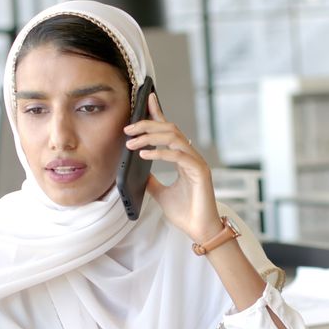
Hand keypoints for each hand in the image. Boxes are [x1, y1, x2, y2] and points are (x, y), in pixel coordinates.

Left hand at [123, 92, 222, 242]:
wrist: (199, 230)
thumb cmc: (185, 212)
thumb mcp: (161, 193)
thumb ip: (152, 180)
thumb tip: (138, 171)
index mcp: (183, 158)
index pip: (169, 131)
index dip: (159, 113)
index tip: (147, 99)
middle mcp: (190, 156)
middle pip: (169, 129)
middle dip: (147, 125)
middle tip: (128, 128)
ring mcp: (196, 162)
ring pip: (174, 138)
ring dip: (150, 137)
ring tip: (132, 142)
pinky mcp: (199, 171)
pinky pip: (178, 156)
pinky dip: (160, 153)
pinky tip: (144, 154)